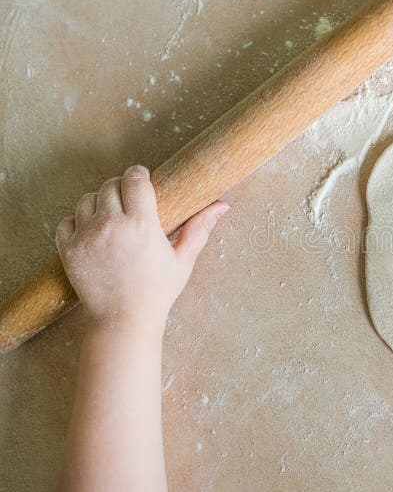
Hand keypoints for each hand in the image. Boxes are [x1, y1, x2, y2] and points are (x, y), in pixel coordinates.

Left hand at [55, 165, 228, 336]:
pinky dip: (78, 221)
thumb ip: (200, 228)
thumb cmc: (157, 291)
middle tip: (129, 200)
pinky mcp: (69, 250)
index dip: (138, 174)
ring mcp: (87, 237)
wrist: (123, 320)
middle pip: (110, 185)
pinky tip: (93, 231)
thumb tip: (222, 205)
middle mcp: (112, 226)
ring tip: (112, 216)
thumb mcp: (184, 259)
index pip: (134, 179)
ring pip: (87, 199)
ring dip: (99, 202)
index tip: (142, 178)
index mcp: (142, 225)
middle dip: (120, 187)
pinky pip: (68, 220)